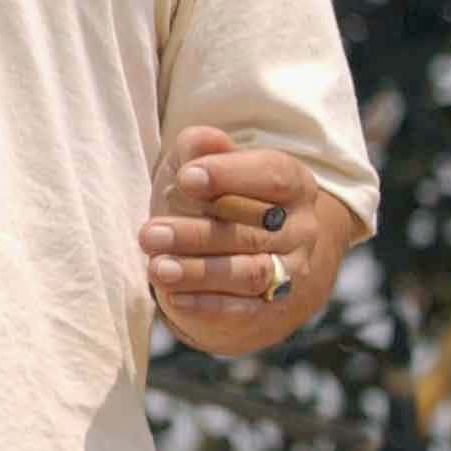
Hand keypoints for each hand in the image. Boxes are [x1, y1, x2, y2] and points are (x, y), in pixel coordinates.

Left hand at [141, 125, 325, 354]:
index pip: (272, 176)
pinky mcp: (273, 308)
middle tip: (149, 234)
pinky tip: (174, 298)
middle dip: (196, 234)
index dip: (230, 176)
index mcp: (293, 184)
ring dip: (200, 272)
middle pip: (253, 231)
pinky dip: (208, 305)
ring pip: (249, 273)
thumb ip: (199, 149)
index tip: (186, 178)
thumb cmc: (213, 198)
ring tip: (156, 268)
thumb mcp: (200, 166)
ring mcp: (292, 271)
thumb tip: (205, 140)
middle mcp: (301, 229)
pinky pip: (243, 310)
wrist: (240, 252)